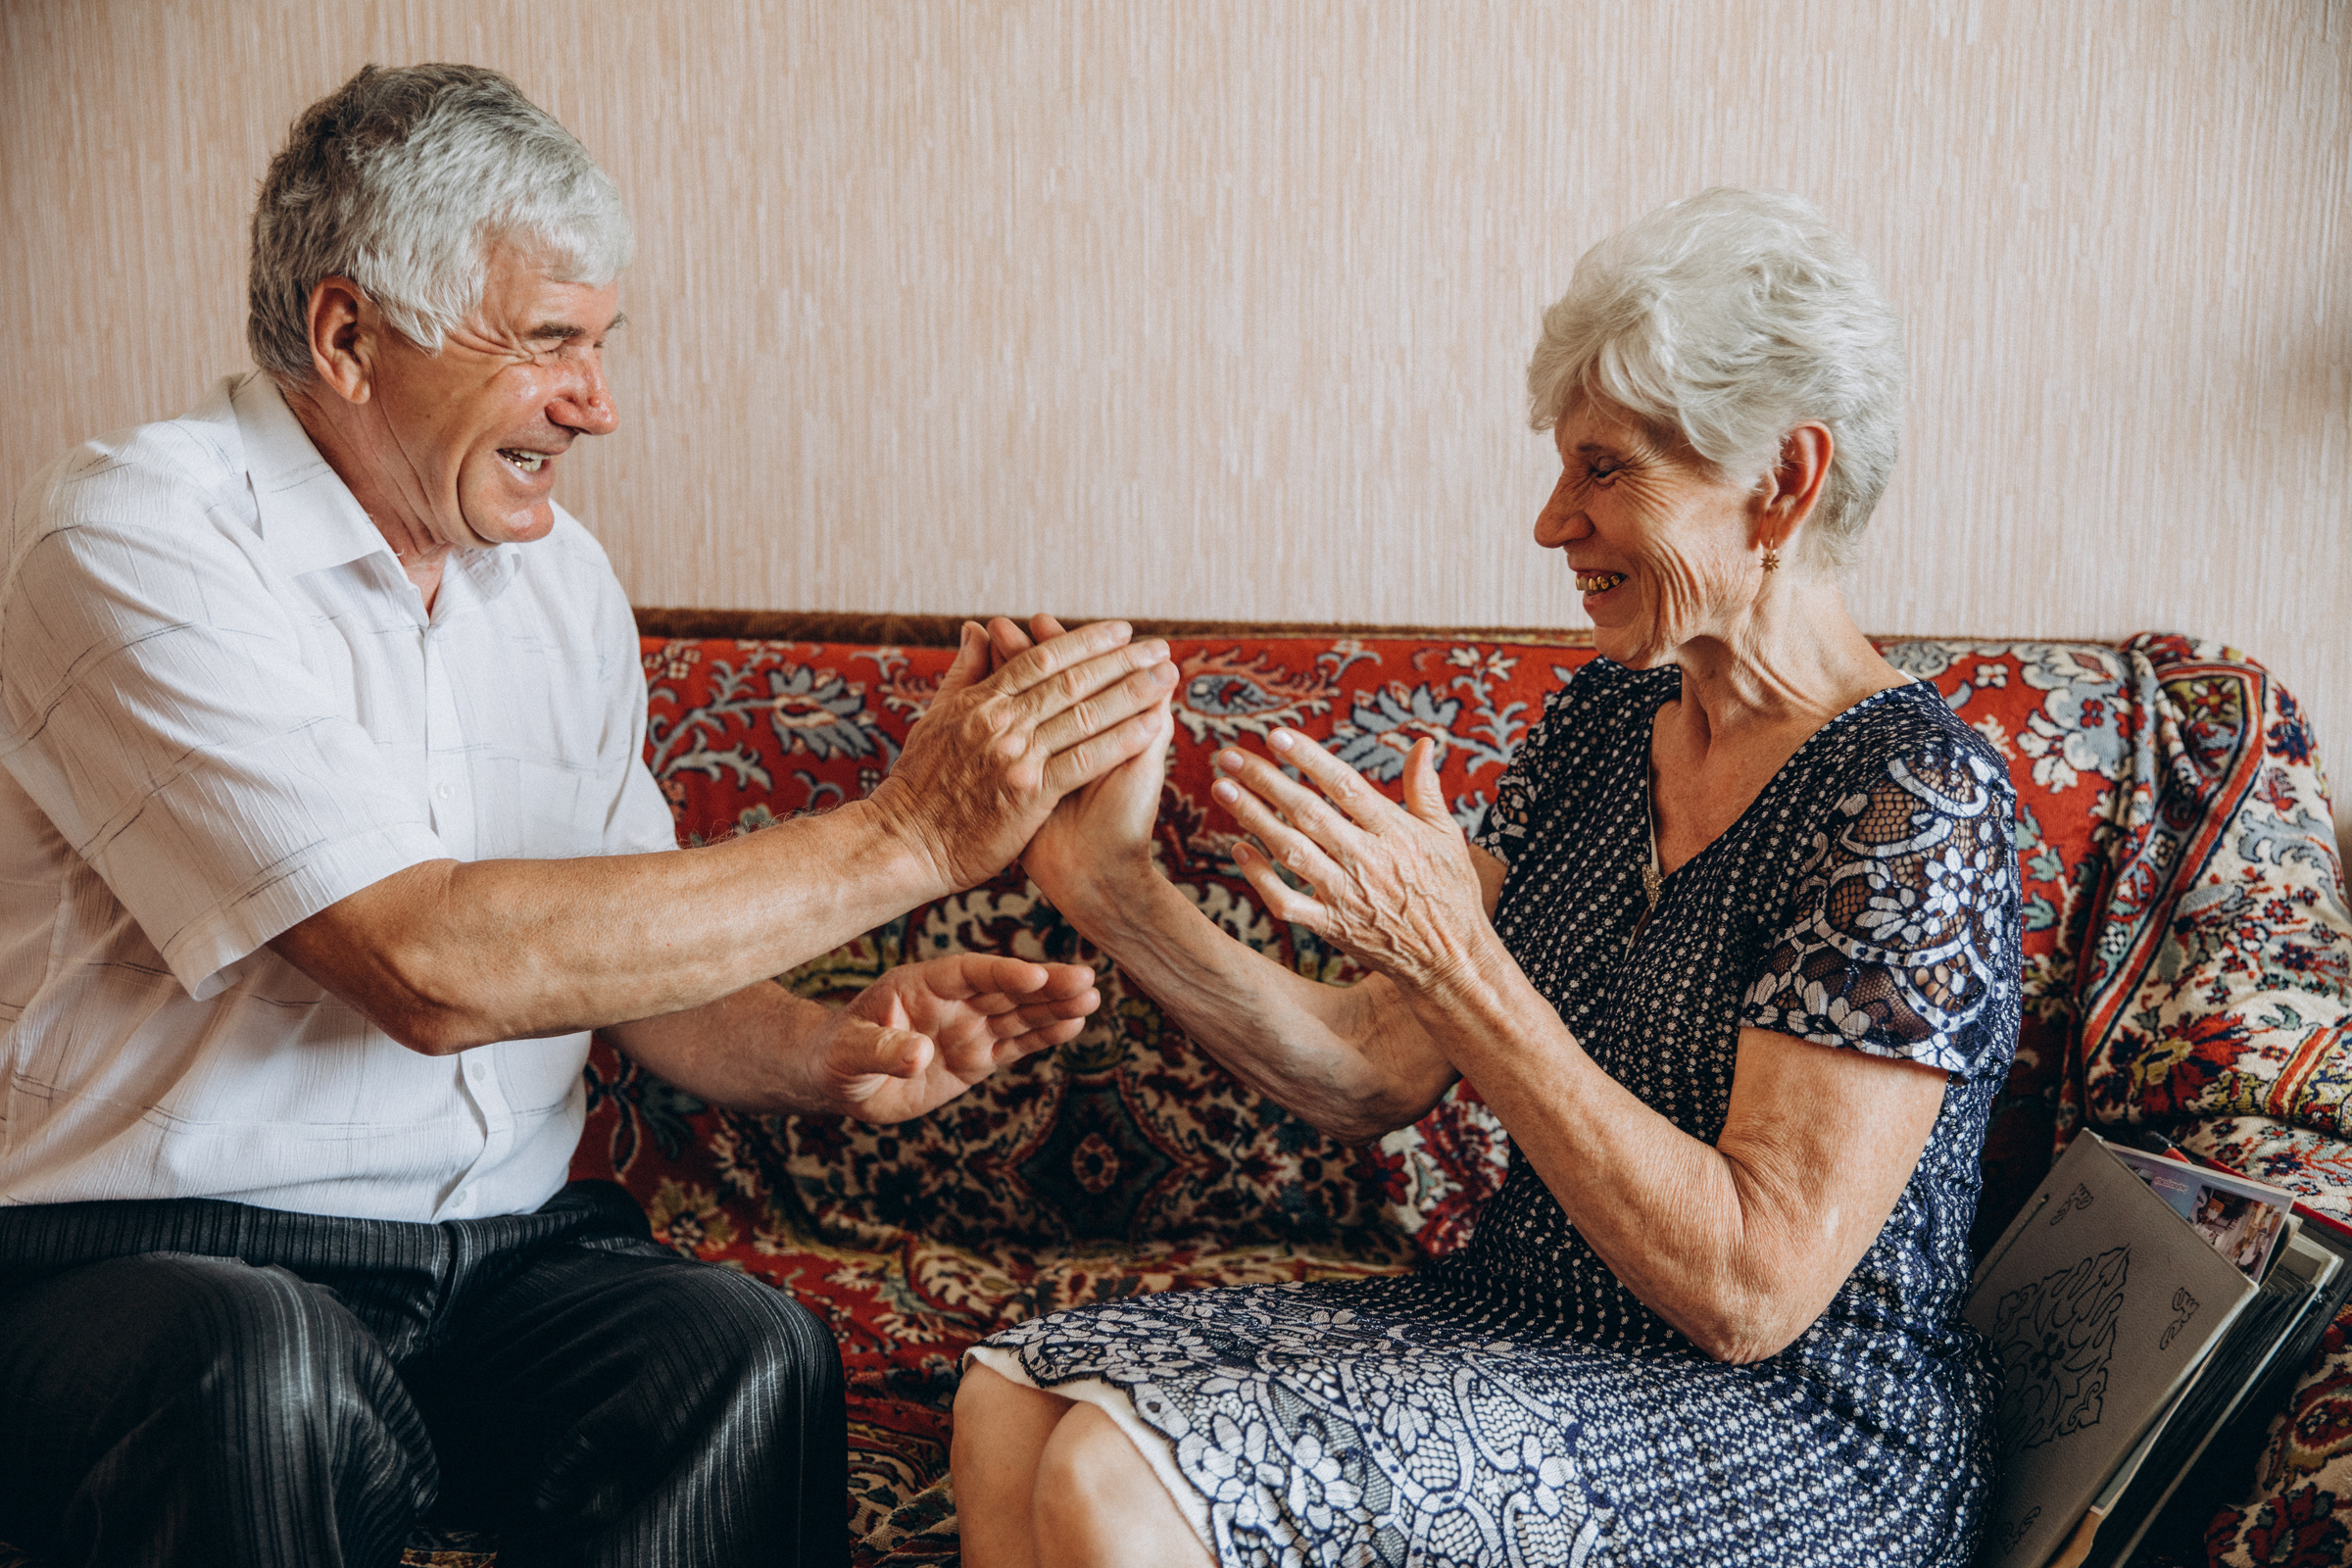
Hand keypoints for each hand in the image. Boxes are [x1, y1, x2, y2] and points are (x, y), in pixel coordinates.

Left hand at [809, 954, 1100, 1122]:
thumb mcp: (848, 1052)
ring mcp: (967, 1028)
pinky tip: (1073, 1026)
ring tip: (1092, 999)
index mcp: (921, 984)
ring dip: (1055, 1007)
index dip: (1002, 973)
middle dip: (1047, 985)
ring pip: (1019, 1014)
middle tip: (1088, 979)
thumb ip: (880, 1049)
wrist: (837, 1078)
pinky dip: (1044, 1037)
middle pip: (1006, 989)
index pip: (969, 973)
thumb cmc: (835, 1055)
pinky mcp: (976, 1058)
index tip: (1035, 975)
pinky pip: (1015, 1045)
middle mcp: (952, 1001)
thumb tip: (919, 1055)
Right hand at [866, 618, 1175, 890]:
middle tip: (1159, 646)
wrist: (907, 843)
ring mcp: (1017, 756)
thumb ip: (965, 672)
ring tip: (1167, 677)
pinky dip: (1122, 738)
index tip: (1122, 630)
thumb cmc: (920, 783)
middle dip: (1122, 660)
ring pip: (1086, 714)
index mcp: (982, 701)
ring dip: (1132, 692)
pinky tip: (1153, 724)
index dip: (1087, 641)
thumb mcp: (937, 718)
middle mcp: (1001, 721)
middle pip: (1073, 680)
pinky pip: (1087, 758)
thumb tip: (978, 628)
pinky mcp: (1031, 792)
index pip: (1043, 660)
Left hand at [1211, 728, 1492, 988]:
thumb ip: (1425, 788)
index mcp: (1394, 832)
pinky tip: (1239, 849)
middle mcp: (1367, 860)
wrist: (1451, 960)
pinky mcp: (1332, 927)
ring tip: (1222, 789)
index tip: (1277, 735)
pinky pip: (1287, 902)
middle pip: (1308, 813)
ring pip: (1291, 851)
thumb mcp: (1446, 836)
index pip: (1344, 785)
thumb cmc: (1449, 891)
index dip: (1309, 758)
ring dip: (1253, 818)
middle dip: (1265, 781)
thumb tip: (1423, 742)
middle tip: (1229, 755)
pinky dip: (1261, 878)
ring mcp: (1346, 895)